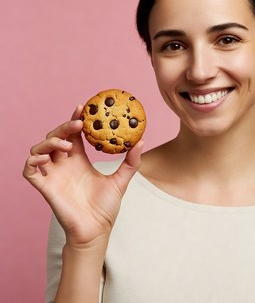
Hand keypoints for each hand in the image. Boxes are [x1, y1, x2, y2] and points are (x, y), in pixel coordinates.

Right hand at [23, 105, 143, 247]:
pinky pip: (29, 169)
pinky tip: (48, 159)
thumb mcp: (121, 180)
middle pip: (56, 136)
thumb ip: (131, 161)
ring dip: (50, 142)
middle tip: (78, 124)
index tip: (82, 107)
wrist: (96, 230)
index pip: (73, 134)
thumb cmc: (106, 207)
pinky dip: (34, 160)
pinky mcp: (44, 186)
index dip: (75, 119)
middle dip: (63, 127)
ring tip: (67, 146)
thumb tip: (141, 140)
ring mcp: (53, 174)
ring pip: (40, 149)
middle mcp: (64, 164)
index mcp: (79, 159)